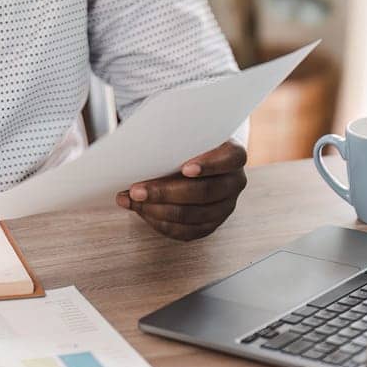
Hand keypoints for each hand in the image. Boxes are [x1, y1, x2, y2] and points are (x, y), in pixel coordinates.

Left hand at [116, 140, 247, 240]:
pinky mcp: (211, 224)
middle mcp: (234, 182)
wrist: (198, 159)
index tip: (184, 168)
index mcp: (234, 155)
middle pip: (204, 192)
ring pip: (192, 216)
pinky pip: (186, 231)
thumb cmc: (190, 143)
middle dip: (165, 192)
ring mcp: (225, 207)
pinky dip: (161, 223)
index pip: (230, 159)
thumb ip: (175, 139)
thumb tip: (142, 148)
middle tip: (136, 190)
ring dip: (157, 210)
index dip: (209, 165)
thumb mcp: (188, 134)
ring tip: (132, 201)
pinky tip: (143, 212)